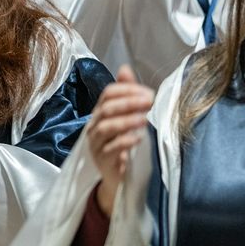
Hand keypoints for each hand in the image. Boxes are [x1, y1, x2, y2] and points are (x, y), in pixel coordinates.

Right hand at [87, 66, 151, 216]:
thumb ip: (126, 94)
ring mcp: (96, 144)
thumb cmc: (122, 144)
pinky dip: (125, 141)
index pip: (108, 93)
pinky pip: (111, 148)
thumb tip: (125, 68)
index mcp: (100, 113)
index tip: (148, 92)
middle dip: (128, 103)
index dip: (126, 90)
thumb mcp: (126, 118)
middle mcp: (95, 126)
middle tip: (149, 101)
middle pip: (106, 108)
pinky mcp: (102, 160)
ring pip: (106, 127)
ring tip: (145, 119)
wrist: (117, 178)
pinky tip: (139, 138)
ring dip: (126, 121)